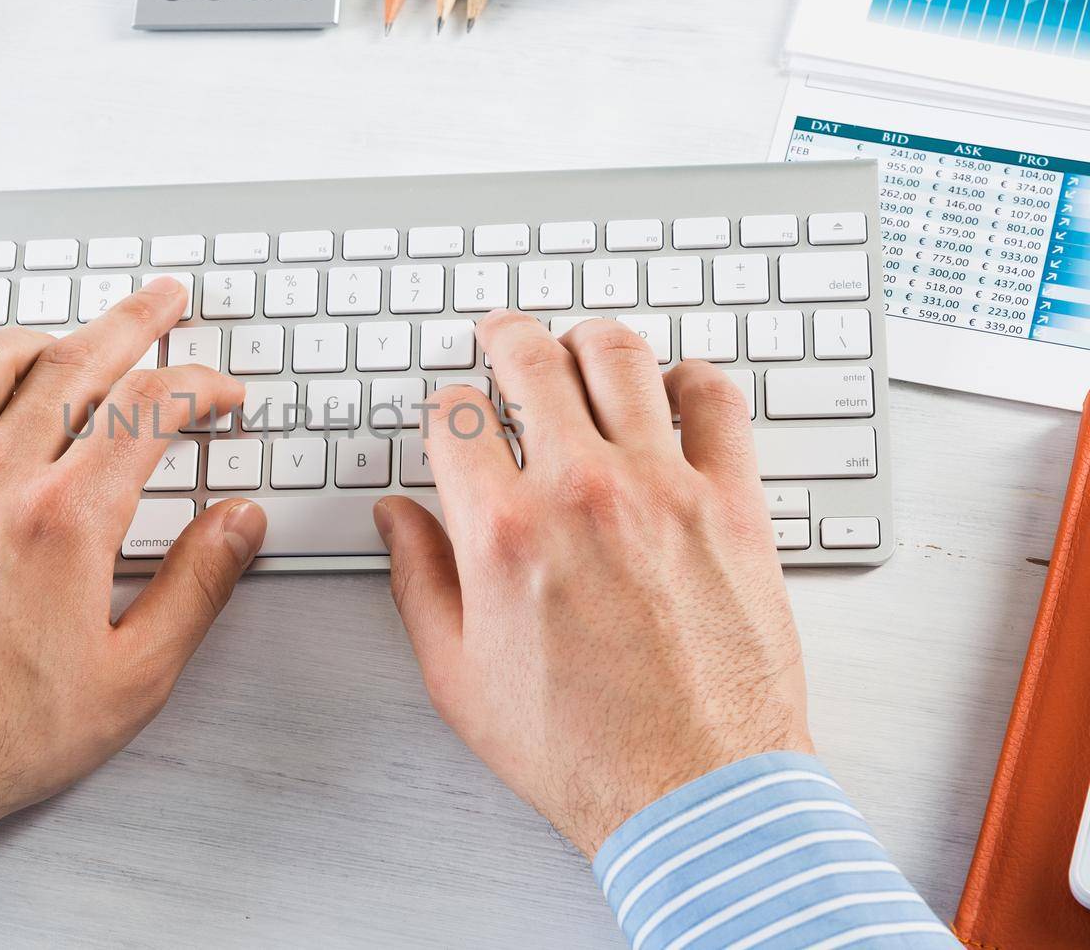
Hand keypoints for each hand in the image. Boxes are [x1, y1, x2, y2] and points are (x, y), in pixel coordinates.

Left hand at [0, 278, 265, 842]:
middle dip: (134, 318)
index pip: (150, 409)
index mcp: (64, 520)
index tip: (222, 393)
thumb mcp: (134, 678)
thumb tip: (240, 522)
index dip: (201, 386)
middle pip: (74, 360)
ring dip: (34, 337)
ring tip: (66, 341)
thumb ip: (198, 587)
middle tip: (166, 299)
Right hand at [376, 312, 809, 856]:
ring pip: (619, 356)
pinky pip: (717, 399)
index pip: (453, 416)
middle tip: (499, 336)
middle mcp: (580, 492)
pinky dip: (690, 378)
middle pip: (529, 360)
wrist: (692, 793)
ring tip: (578, 349)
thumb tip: (397, 516)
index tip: (451, 414)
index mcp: (502, 532)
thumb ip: (418, 579)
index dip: (443, 404)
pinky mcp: (733, 503)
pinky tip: (672, 390)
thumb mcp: (457, 675)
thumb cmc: (579, 747)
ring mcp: (662, 490)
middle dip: (502, 337)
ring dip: (586, 340)